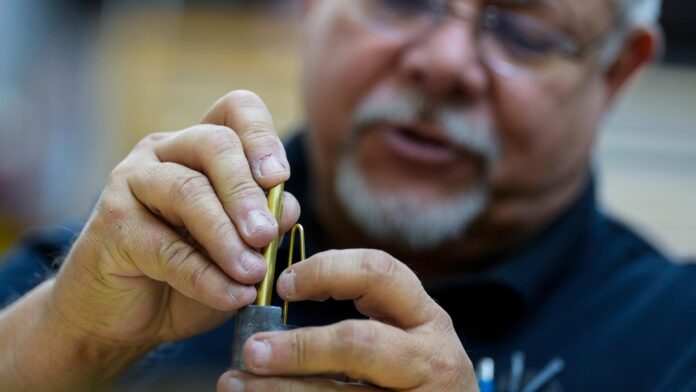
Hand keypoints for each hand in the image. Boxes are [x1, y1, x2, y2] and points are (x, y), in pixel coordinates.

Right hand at [49, 90, 299, 347]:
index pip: (235, 110)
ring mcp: (133, 182)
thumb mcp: (237, 250)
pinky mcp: (112, 224)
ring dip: (227, 236)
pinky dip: (206, 277)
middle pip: (214, 144)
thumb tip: (287, 207)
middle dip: (247, 192)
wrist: (126, 319)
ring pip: (188, 191)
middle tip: (266, 235)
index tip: (279, 178)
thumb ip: (262, 226)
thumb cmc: (188, 276)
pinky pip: (167, 247)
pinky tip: (233, 296)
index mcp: (202, 148)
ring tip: (254, 272)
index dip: (262, 136)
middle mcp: (166, 153)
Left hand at [217, 249, 477, 390]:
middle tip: (251, 349)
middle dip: (297, 346)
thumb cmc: (416, 375)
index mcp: (426, 319)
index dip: (326, 270)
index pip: (378, 273)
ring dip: (279, 389)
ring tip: (234, 384)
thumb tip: (284, 288)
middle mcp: (431, 358)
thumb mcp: (407, 337)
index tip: (283, 284)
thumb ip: (367, 312)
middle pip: (357, 342)